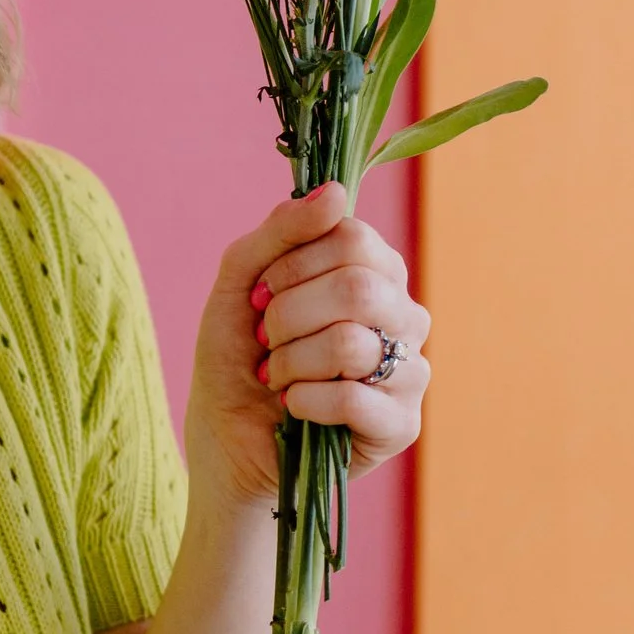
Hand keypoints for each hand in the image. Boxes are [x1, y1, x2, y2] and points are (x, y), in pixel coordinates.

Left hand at [187, 184, 429, 512]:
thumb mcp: (240, 283)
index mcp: (375, 273)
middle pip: (358, 287)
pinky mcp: (401, 425)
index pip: (351, 238)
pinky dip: (304, 402)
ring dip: (290, 363)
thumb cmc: (237, 358)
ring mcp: (409, 371)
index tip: (261, 294)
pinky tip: (293, 409)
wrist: (224, 442)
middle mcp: (403, 316)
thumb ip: (280, 232)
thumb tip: (335, 191)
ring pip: (352, 343)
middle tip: (265, 342)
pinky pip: (355, 398)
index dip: (292, 265)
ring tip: (277, 378)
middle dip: (287, 317)